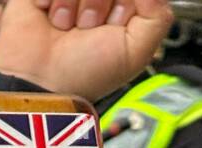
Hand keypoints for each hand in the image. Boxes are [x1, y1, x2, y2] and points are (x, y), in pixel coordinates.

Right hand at [0, 0, 173, 102]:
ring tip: (67, 27)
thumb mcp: (137, 50)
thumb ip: (159, 14)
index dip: (126, 4)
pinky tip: (52, 19)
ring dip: (77, 4)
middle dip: (102, 3)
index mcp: (122, 7)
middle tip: (88, 27)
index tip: (114, 24)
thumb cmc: (84, 75)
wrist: (42, 84)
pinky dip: (55, 1)